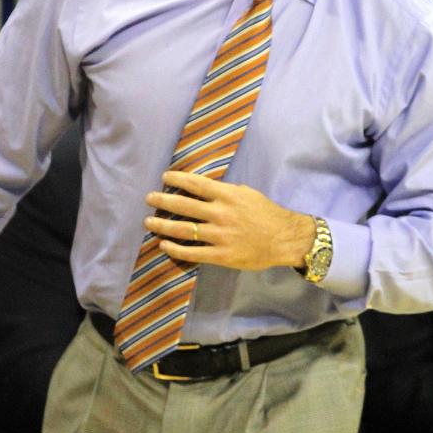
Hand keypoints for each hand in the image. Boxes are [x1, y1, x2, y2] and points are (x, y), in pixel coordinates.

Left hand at [144, 171, 315, 270]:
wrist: (283, 238)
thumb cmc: (265, 212)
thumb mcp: (246, 193)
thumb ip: (225, 192)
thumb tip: (204, 189)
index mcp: (227, 196)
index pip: (196, 184)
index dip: (177, 179)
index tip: (164, 177)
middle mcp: (220, 213)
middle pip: (184, 206)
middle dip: (162, 201)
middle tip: (149, 198)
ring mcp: (219, 236)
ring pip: (184, 230)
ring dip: (163, 225)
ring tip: (149, 221)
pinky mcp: (221, 255)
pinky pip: (192, 252)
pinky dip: (175, 249)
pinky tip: (164, 244)